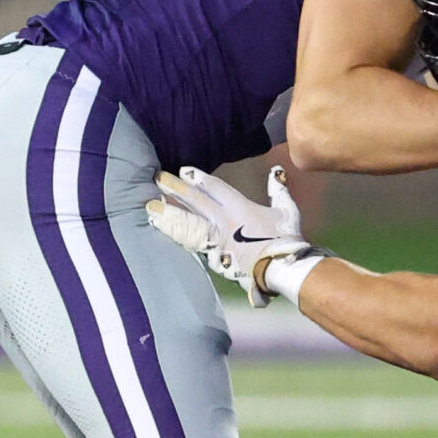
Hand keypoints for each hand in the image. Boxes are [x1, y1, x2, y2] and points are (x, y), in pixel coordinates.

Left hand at [146, 165, 313, 306]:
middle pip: (195, 201)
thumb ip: (278, 189)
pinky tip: (164, 233)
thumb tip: (276, 170)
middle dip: (176, 188)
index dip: (198, 178)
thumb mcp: (287, 209)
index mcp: (240, 207)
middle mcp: (224, 221)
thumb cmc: (286, 238)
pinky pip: (192, 245)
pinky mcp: (214, 257)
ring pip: (187, 223)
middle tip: (158, 178)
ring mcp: (216, 240)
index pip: (214, 188)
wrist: (282, 268)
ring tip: (151, 208)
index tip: (183, 170)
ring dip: (169, 214)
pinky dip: (178, 238)